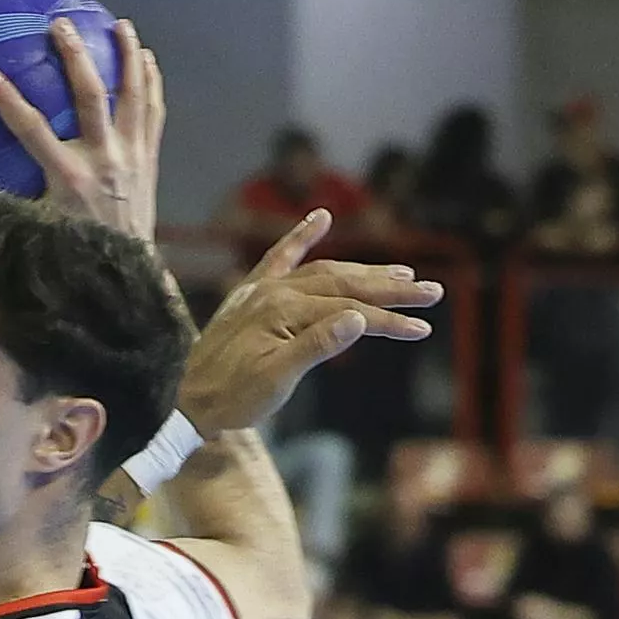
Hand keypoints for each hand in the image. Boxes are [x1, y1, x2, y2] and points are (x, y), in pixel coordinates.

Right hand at [0, 13, 161, 242]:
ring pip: (132, 96)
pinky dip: (150, 83)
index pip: (31, 131)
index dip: (7, 100)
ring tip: (120, 25)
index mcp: (66, 180)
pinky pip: (152, 112)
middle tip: (60, 24)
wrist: (124, 274)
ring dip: (127, 57)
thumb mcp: (25, 232)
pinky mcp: (149, 159)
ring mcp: (130, 158)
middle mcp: (102, 162)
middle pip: (90, 97)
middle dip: (74, 57)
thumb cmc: (69, 253)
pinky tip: (145, 59)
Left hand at [181, 212, 440, 434]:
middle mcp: (275, 290)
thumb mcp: (276, 381)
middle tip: (431, 292)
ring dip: (364, 271)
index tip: (422, 328)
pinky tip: (321, 217)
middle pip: (345, 283)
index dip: (390, 320)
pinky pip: (280, 256)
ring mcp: (263, 288)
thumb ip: (315, 347)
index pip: (351, 311)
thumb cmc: (233, 398)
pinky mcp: (252, 292)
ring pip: (325, 272)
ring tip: (401, 273)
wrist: (186, 401)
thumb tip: (358, 319)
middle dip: (390, 288)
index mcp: (283, 310)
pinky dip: (301, 236)